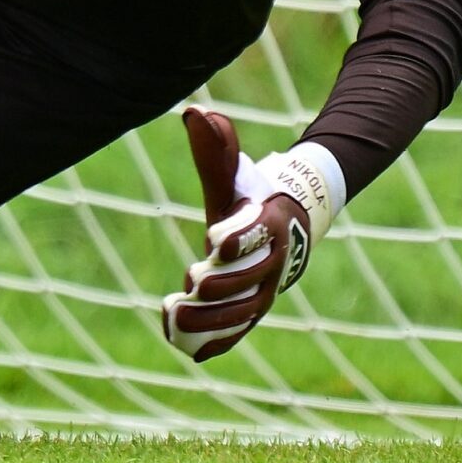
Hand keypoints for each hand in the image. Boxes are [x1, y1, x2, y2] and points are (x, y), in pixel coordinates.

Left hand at [160, 106, 334, 361]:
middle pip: (250, 280)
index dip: (236, 238)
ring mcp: (264, 290)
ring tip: (176, 316)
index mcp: (267, 225)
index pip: (256, 234)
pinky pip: (238, 331)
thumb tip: (196, 111)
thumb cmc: (250, 196)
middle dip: (222, 284)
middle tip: (191, 281)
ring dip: (212, 319)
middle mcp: (271, 263)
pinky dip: (216, 342)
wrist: (285, 225)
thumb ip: (216, 148)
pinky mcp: (252, 309)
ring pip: (244, 311)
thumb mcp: (234, 173)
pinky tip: (187, 350)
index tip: (211, 239)